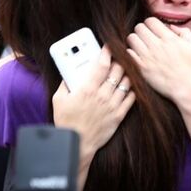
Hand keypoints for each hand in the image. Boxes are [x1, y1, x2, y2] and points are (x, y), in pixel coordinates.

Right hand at [52, 46, 134, 160]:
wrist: (77, 144)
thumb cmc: (66, 122)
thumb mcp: (59, 100)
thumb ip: (65, 84)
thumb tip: (69, 72)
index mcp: (87, 89)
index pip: (102, 64)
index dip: (107, 52)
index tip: (108, 46)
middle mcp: (102, 95)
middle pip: (117, 70)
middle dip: (118, 60)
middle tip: (117, 56)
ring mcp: (112, 105)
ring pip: (126, 81)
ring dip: (126, 73)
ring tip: (123, 69)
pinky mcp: (119, 115)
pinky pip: (131, 97)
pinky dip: (131, 89)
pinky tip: (128, 86)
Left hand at [127, 17, 190, 105]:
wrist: (188, 88)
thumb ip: (184, 32)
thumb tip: (172, 27)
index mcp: (169, 38)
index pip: (150, 21)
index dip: (151, 23)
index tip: (153, 29)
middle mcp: (157, 45)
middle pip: (138, 27)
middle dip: (142, 29)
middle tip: (146, 36)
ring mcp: (148, 57)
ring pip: (131, 38)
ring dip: (135, 40)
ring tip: (141, 45)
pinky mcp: (142, 68)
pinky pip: (129, 53)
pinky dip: (132, 52)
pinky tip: (139, 55)